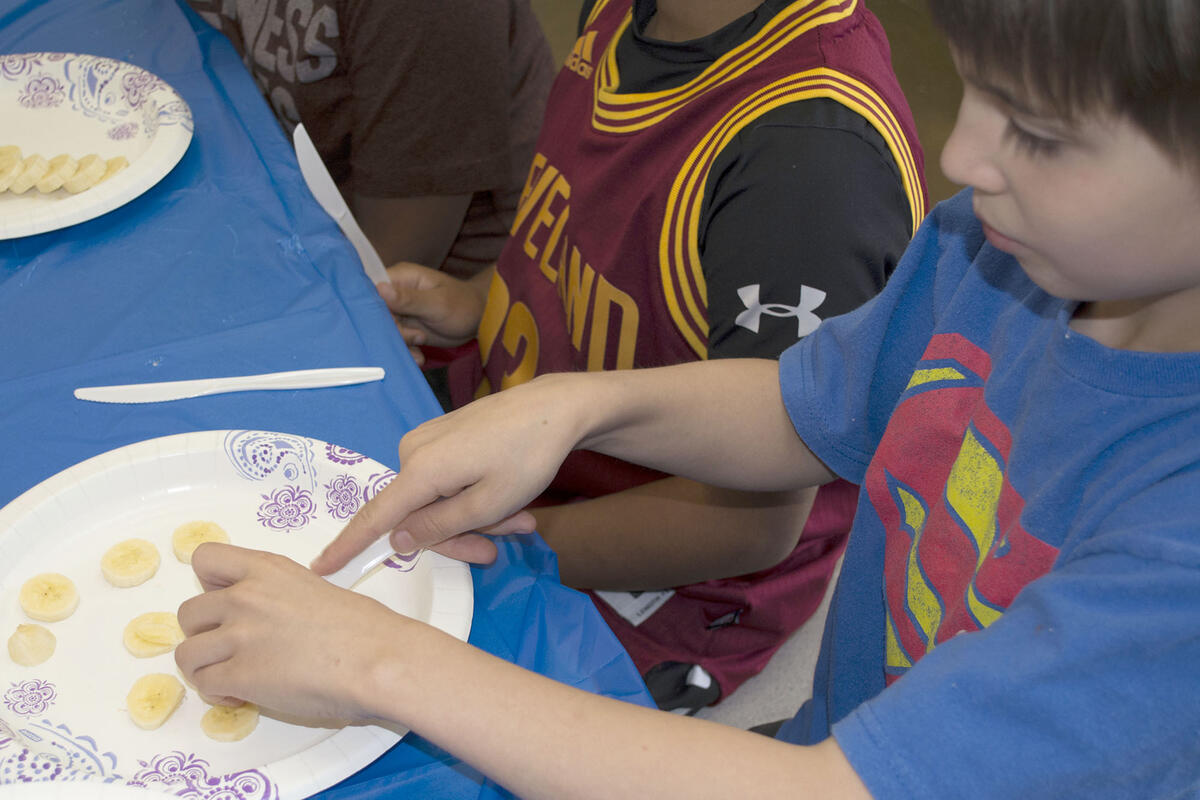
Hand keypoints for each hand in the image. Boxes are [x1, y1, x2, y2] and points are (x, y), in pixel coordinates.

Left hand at [175, 542, 406, 724]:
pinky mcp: (240, 675)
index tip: (225, 601)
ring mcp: (240, 636)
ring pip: (186, 653)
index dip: (209, 584)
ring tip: (232, 676)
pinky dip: (217, 693)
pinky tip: (242, 694)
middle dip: (205, 634)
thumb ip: (276, 595)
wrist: (377, 659)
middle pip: (188, 612)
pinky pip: (203, 684)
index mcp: (267, 569)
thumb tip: (265, 619)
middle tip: (233, 648)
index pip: (204, 559)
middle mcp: (246, 597)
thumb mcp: (315, 587)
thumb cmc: (363, 628)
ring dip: (205, 667)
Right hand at [311, 375, 583, 574]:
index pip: (375, 517)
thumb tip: (396, 539)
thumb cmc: (527, 457)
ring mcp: (428, 442)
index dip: (348, 546)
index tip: (319, 570)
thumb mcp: (488, 504)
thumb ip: (439, 527)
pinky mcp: (443, 438)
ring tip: (522, 520)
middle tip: (508, 541)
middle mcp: (414, 452)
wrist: (556, 408)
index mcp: (420, 470)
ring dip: (477, 518)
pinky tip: (511, 500)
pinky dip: (475, 497)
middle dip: (463, 535)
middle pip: (419, 516)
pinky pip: (448, 482)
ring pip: (439, 502)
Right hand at [376, 262, 489, 364]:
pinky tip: (419, 356)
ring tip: (421, 342)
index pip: (371, 290)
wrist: (479, 321)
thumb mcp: (436, 303)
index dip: (372, 309)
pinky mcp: (406, 329)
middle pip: (376, 315)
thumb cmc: (463, 304)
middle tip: (416, 337)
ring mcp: (400, 312)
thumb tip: (379, 288)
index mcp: (400, 278)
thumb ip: (408, 298)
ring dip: (401, 344)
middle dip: (393, 331)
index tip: (387, 324)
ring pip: (385, 331)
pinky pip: (396, 341)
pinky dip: (406, 351)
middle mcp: (396, 293)